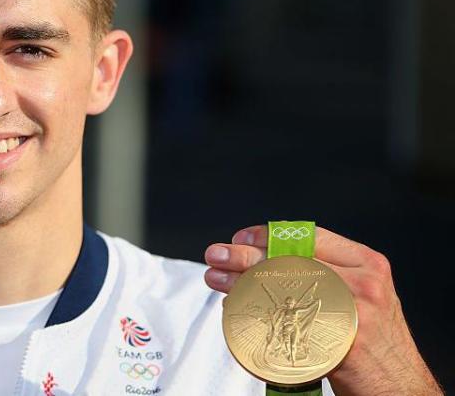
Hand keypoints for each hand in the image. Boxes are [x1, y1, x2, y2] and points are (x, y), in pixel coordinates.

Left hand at [203, 225, 441, 395]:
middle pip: (290, 259)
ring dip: (240, 280)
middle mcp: (363, 282)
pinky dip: (255, 313)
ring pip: (283, 287)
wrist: (399, 387)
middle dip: (244, 255)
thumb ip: (330, 274)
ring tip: (214, 277)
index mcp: (368, 263)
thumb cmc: (374, 343)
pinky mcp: (340, 340)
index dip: (269, 234)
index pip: (310, 236)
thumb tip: (270, 259)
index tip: (240, 237)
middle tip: (216, 254)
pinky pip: (287, 323)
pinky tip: (235, 309)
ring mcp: (353, 310)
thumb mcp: (362, 296)